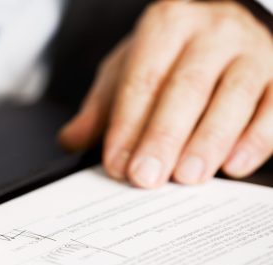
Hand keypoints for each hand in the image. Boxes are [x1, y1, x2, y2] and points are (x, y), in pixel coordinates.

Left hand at [60, 0, 272, 187]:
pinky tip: (234, 166)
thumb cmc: (172, 55)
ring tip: (186, 177)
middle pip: (185, 88)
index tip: (117, 164)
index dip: (127, 125)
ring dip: (207, 142)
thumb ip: (102, 106)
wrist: (225, 26)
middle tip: (146, 177)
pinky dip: (255, 139)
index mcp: (166, 26)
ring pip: (231, 98)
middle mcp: (210, 32)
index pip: (142, 80)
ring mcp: (251, 51)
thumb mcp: (129, 68)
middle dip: (163, 137)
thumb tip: (71, 140)